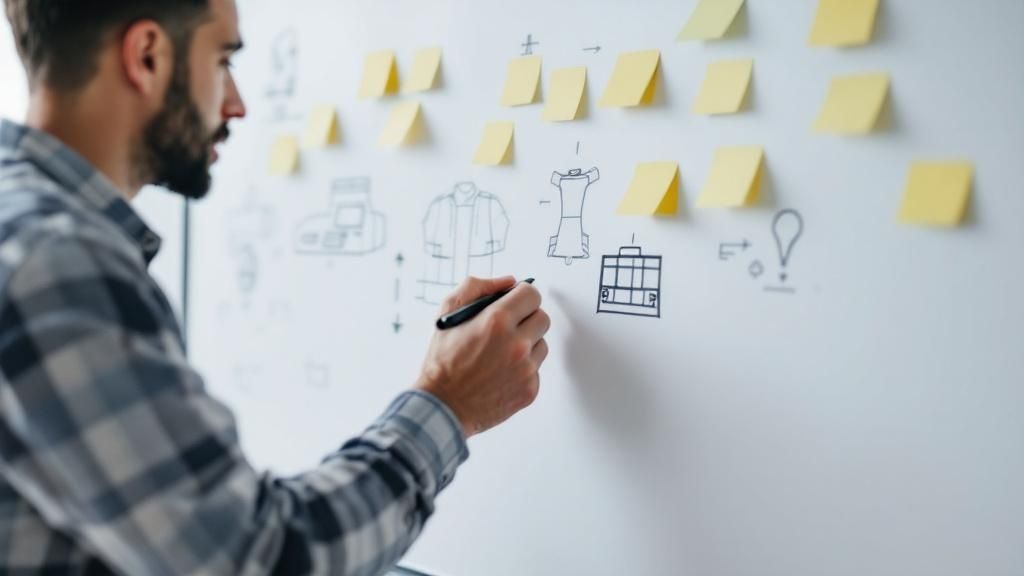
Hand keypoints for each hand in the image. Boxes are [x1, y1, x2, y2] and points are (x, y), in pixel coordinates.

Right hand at [416, 276, 550, 437]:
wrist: (442, 407)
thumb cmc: (442, 361)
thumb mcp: (448, 314)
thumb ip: (477, 288)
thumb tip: (508, 281)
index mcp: (497, 321)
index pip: (532, 294)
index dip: (522, 296)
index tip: (515, 302)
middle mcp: (516, 344)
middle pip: (543, 318)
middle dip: (527, 318)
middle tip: (508, 327)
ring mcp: (526, 369)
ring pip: (542, 344)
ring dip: (527, 344)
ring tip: (501, 353)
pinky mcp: (530, 390)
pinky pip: (536, 369)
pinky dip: (523, 368)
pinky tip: (501, 373)